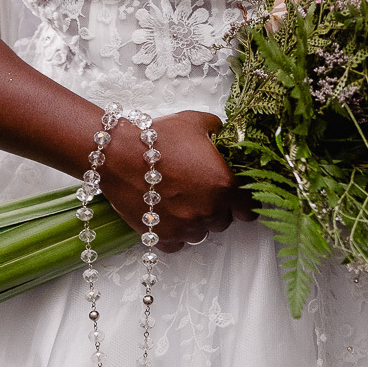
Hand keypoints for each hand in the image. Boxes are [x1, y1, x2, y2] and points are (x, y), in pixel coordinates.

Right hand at [100, 111, 252, 252]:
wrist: (119, 154)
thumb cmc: (157, 138)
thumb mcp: (196, 122)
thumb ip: (218, 130)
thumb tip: (223, 134)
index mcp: (224, 184)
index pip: (248, 208)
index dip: (244, 204)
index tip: (239, 203)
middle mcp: (208, 210)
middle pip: (223, 221)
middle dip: (216, 208)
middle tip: (201, 192)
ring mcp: (186, 227)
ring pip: (201, 233)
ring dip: (196, 221)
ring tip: (182, 202)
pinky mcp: (163, 236)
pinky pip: (179, 244)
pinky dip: (176, 233)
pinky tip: (169, 216)